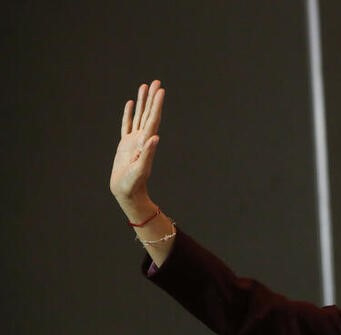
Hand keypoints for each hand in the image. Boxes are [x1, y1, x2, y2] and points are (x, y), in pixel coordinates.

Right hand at [110, 80, 164, 203]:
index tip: (160, 90)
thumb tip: (155, 138)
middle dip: (152, 98)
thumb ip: (148, 153)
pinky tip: (130, 104)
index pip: (153, 119)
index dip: (157, 105)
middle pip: (148, 114)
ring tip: (144, 86)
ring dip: (142, 102)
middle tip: (156, 82)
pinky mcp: (125, 145)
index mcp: (146, 143)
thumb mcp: (140, 169)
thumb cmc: (133, 184)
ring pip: (139, 116)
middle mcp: (142, 139)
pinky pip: (127, 125)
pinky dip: (129, 114)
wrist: (127, 192)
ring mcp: (134, 141)